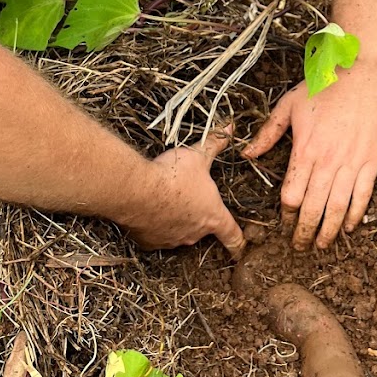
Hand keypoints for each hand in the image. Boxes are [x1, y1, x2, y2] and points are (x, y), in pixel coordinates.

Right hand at [123, 129, 244, 256]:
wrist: (137, 191)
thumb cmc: (173, 175)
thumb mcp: (197, 156)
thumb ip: (214, 144)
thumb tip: (230, 128)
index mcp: (213, 216)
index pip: (233, 236)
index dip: (238, 243)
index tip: (240, 248)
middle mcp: (195, 234)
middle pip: (203, 230)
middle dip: (198, 217)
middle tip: (188, 199)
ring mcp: (172, 241)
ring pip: (179, 233)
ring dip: (176, 220)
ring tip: (167, 200)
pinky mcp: (150, 243)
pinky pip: (157, 236)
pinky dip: (155, 226)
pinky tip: (150, 210)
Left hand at [243, 63, 376, 250]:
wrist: (358, 72)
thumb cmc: (321, 86)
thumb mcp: (287, 106)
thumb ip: (268, 133)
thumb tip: (248, 153)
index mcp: (305, 150)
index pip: (291, 195)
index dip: (286, 215)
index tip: (283, 223)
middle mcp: (328, 161)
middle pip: (313, 208)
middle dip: (304, 232)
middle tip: (299, 247)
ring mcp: (352, 162)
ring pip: (338, 207)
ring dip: (329, 231)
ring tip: (322, 245)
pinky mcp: (371, 160)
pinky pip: (363, 195)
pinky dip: (356, 214)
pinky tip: (349, 227)